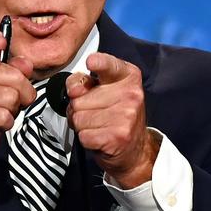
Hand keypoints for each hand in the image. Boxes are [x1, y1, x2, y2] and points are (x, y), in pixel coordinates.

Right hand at [0, 32, 34, 192]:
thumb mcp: (3, 81)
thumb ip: (17, 69)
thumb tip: (26, 64)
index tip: (2, 40)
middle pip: (16, 77)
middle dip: (23, 93)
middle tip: (10, 100)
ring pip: (12, 97)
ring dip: (13, 109)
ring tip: (0, 110)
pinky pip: (4, 115)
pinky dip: (6, 121)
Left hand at [66, 53, 157, 188]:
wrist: (136, 148)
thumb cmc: (117, 115)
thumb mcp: (105, 91)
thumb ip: (85, 81)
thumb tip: (74, 89)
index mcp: (128, 77)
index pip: (109, 65)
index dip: (98, 63)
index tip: (91, 62)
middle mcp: (131, 94)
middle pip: (79, 98)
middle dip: (79, 108)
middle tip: (96, 113)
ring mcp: (126, 115)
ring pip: (78, 118)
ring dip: (82, 125)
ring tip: (98, 125)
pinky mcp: (118, 136)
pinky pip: (83, 135)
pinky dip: (86, 139)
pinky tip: (100, 137)